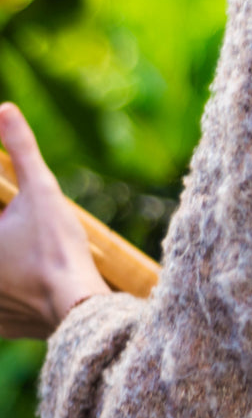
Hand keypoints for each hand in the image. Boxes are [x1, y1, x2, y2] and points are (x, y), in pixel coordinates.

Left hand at [0, 103, 109, 338]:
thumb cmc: (58, 249)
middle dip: (14, 225)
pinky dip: (14, 292)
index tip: (15, 203)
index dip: (6, 201)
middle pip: (3, 233)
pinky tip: (32, 284)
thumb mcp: (42, 192)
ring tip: (35, 254)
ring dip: (15, 260)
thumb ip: (21, 150)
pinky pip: (3, 303)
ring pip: (4, 271)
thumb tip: (5, 109)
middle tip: (34, 229)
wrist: (78, 308)